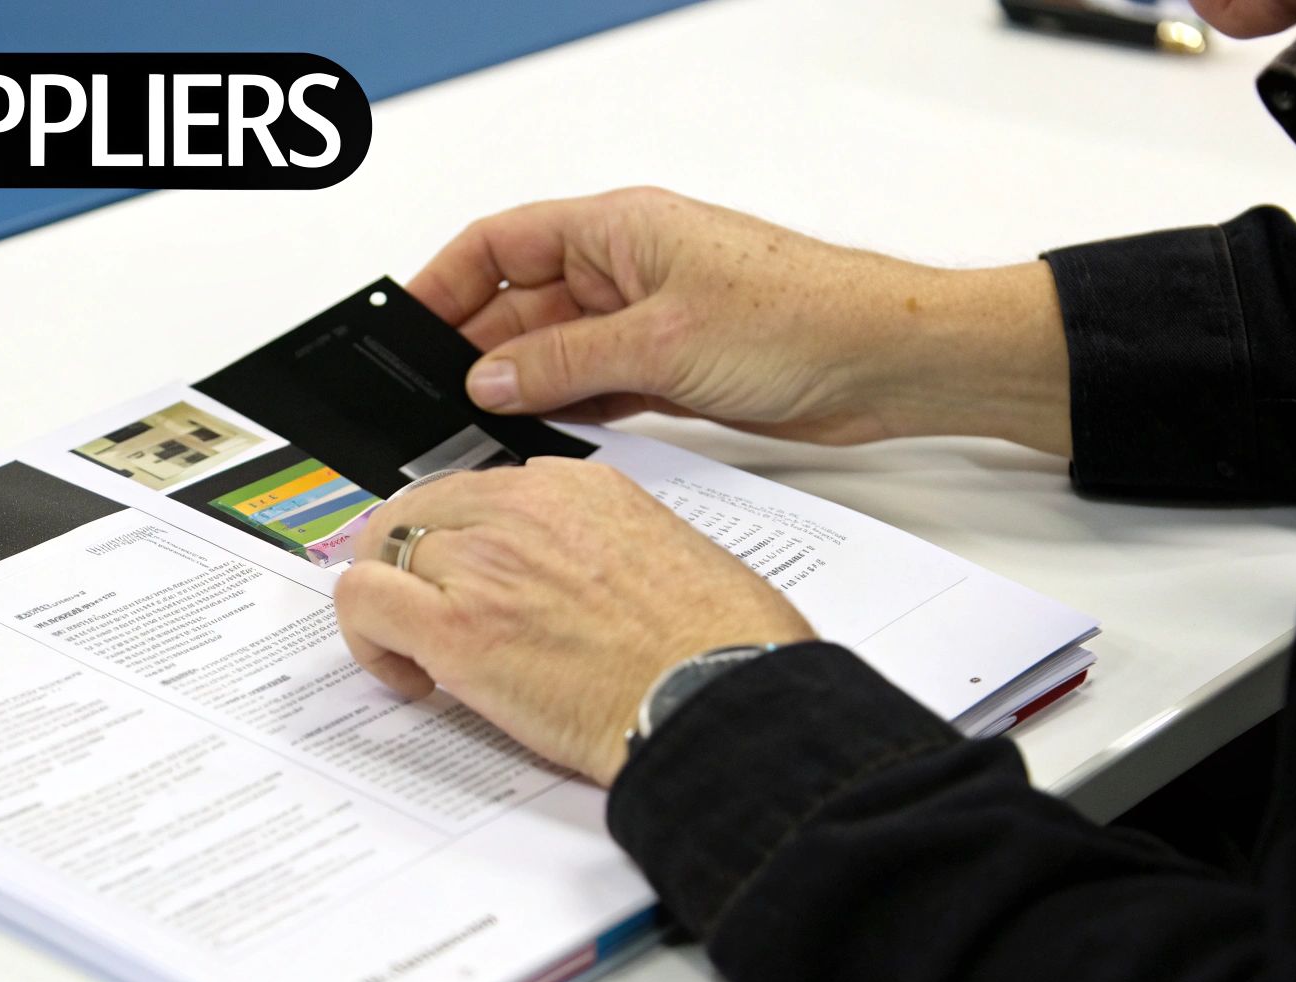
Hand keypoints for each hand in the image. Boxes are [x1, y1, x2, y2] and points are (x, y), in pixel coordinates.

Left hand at [334, 459, 813, 786]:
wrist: (719, 699)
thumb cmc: (721, 648)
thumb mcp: (669, 553)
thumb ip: (604, 547)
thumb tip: (576, 581)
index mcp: (575, 488)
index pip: (474, 493)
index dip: (459, 543)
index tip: (469, 584)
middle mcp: (519, 511)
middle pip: (415, 514)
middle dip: (410, 568)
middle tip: (428, 620)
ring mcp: (482, 564)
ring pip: (379, 554)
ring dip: (391, 609)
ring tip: (424, 660)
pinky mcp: (456, 629)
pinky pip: (365, 603)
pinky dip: (369, 641)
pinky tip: (413, 680)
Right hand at [409, 187, 1072, 455]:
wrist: (888, 362)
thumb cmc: (803, 315)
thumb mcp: (659, 340)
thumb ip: (562, 360)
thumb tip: (486, 376)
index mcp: (617, 229)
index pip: (501, 243)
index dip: (446, 282)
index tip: (407, 327)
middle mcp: (626, 269)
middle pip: (520, 304)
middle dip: (476, 349)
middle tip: (433, 400)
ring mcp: (646, 321)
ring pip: (554, 352)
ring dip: (521, 387)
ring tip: (477, 428)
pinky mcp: (669, 369)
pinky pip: (592, 386)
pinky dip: (564, 410)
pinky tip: (539, 438)